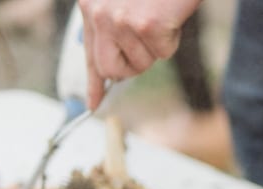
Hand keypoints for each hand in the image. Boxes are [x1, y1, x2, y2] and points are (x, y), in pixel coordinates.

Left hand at [78, 0, 199, 108]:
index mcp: (90, 4)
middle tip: (145, 47)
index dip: (92, 82)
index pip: (89, 53)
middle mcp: (99, 13)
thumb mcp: (124, 0)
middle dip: (131, 66)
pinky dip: (172, 39)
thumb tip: (116, 71)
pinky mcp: (146, 26)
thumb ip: (113, 27)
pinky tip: (169, 17)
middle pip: (110, 69)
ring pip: (140, 64)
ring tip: (160, 19)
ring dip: (156, 48)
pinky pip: (163, 53)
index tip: (91, 104)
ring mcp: (121, 20)